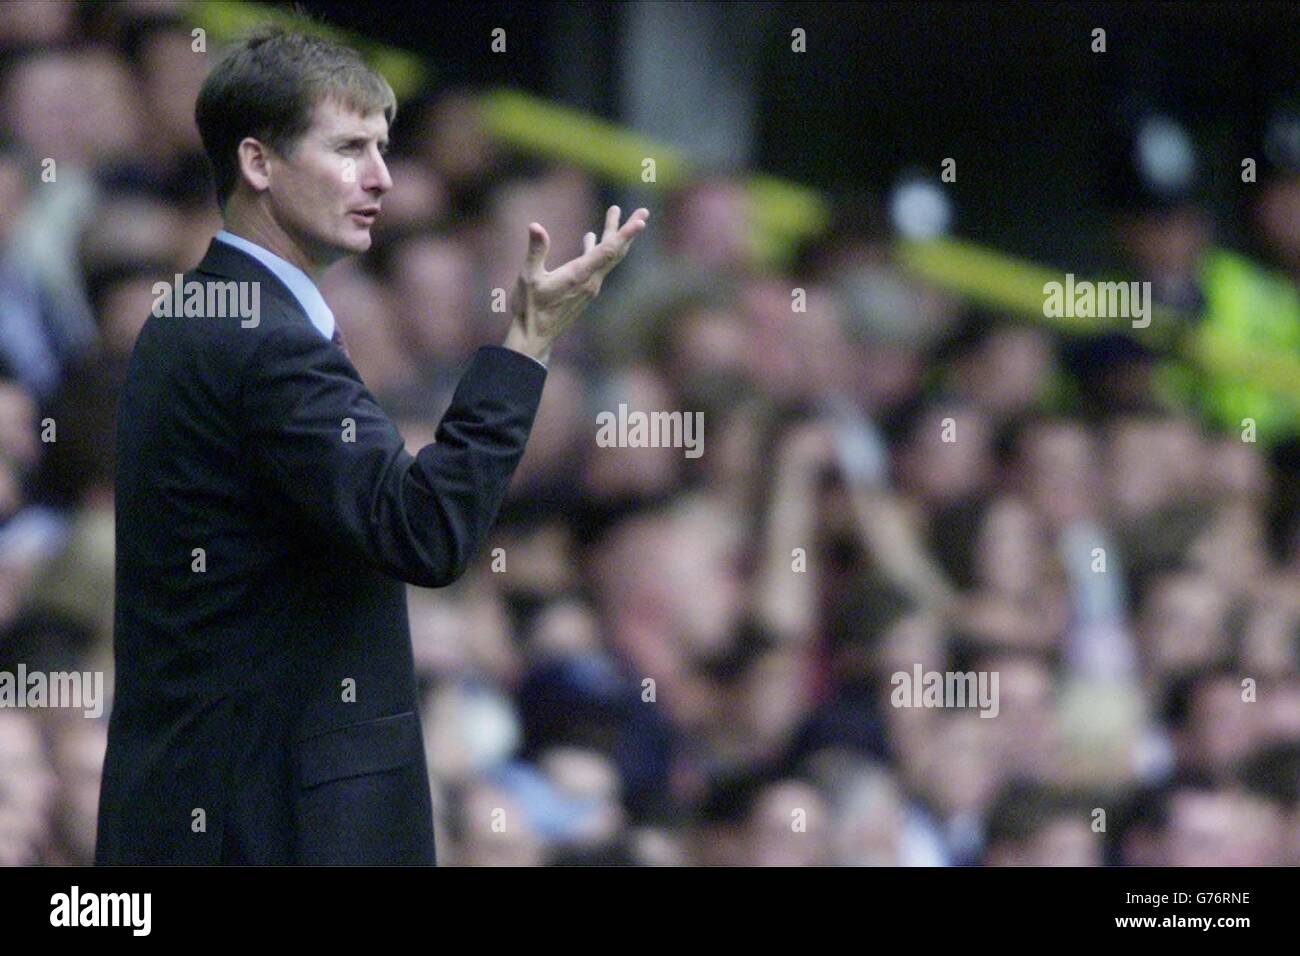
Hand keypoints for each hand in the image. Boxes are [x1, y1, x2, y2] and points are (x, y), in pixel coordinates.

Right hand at [503, 205, 648, 363]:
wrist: (534, 337)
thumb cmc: (529, 308)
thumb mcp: (529, 277)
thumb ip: (536, 251)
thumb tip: (535, 226)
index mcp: (579, 275)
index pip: (608, 251)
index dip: (625, 234)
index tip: (641, 221)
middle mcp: (590, 281)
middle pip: (616, 251)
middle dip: (629, 230)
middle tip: (643, 211)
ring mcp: (589, 287)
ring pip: (607, 257)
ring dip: (613, 235)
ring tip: (615, 211)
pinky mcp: (584, 290)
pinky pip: (596, 265)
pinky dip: (597, 248)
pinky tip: (590, 236)